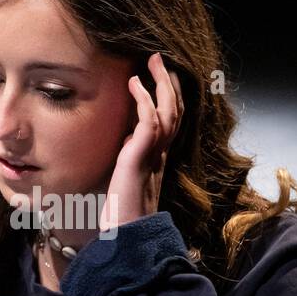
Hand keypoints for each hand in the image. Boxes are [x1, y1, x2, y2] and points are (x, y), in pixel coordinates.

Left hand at [100, 53, 182, 231]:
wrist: (123, 236)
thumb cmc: (120, 212)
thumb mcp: (124, 175)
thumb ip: (128, 156)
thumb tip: (124, 139)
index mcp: (157, 157)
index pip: (171, 120)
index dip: (170, 96)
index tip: (160, 74)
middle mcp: (161, 154)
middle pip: (176, 110)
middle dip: (170, 82)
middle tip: (160, 59)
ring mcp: (154, 155)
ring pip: (169, 111)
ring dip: (161, 84)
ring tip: (152, 62)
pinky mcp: (140, 158)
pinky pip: (149, 122)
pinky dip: (144, 99)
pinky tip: (134, 83)